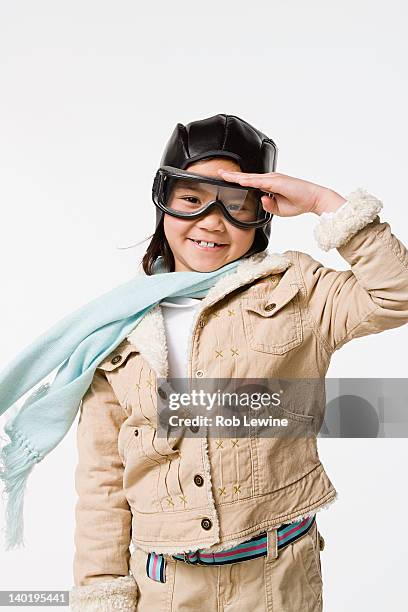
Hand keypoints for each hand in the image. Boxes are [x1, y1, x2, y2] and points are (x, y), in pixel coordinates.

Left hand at [217, 169, 346, 216]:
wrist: (313, 199)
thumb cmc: (298, 203)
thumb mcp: (278, 209)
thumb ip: (268, 205)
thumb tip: (261, 200)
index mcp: (269, 185)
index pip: (249, 182)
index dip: (237, 181)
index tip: (225, 179)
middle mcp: (269, 179)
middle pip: (246, 177)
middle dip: (232, 175)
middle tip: (218, 172)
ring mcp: (272, 179)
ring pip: (250, 177)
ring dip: (236, 176)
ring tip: (223, 175)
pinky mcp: (276, 181)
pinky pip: (259, 181)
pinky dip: (248, 181)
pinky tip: (238, 180)